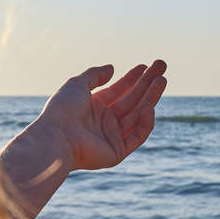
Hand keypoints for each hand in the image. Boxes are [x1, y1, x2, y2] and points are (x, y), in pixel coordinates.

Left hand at [40, 60, 167, 171]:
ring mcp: (112, 137)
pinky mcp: (117, 152)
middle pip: (132, 100)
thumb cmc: (62, 110)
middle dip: (147, 84)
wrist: (57, 137)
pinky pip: (137, 136)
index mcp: (95, 106)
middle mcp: (105, 121)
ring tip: (162, 80)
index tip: (146, 66)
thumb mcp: (77, 84)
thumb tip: (112, 68)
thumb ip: (95, 75)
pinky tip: (149, 107)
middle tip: (162, 67)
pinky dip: (145, 123)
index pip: (119, 90)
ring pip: (138, 115)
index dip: (133, 78)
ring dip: (151, 98)